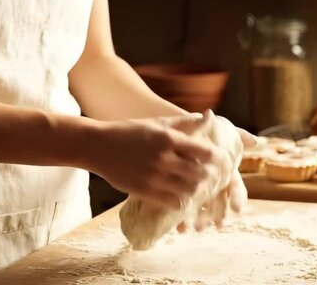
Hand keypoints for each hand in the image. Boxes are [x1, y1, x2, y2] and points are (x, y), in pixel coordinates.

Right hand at [90, 114, 214, 209]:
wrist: (98, 146)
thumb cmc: (130, 131)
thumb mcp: (157, 123)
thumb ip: (184, 123)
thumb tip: (208, 115)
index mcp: (169, 138)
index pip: (205, 152)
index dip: (215, 159)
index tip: (218, 161)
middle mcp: (163, 158)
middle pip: (200, 174)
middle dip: (208, 176)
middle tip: (210, 177)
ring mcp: (153, 176)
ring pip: (188, 190)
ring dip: (196, 190)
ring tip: (196, 187)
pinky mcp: (144, 191)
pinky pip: (172, 202)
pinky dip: (181, 201)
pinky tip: (181, 196)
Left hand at [177, 119, 253, 231]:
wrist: (169, 134)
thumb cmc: (192, 132)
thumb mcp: (207, 129)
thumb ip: (231, 134)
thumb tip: (256, 141)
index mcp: (224, 171)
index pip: (235, 186)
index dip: (237, 197)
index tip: (237, 209)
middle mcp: (214, 183)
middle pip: (221, 202)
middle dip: (220, 215)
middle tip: (219, 225)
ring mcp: (199, 191)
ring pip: (204, 210)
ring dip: (203, 221)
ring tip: (198, 229)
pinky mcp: (182, 194)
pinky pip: (185, 210)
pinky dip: (183, 221)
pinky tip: (181, 229)